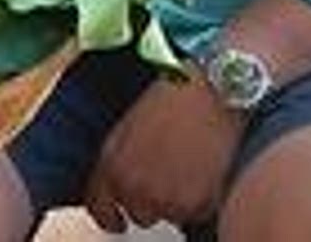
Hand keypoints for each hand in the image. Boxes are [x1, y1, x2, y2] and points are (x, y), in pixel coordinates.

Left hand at [83, 69, 244, 231]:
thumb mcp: (129, 122)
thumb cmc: (173, 94)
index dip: (108, 215)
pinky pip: (195, 214)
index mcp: (112, 163)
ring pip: (168, 215)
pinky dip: (200, 199)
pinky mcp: (195, 206)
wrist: (211, 90)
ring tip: (188, 164)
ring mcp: (165, 200)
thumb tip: (119, 182)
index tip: (116, 220)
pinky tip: (204, 169)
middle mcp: (134, 187)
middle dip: (150, 199)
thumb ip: (119, 158)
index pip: (99, 206)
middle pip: (138, 214)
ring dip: (176, 200)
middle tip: (166, 172)